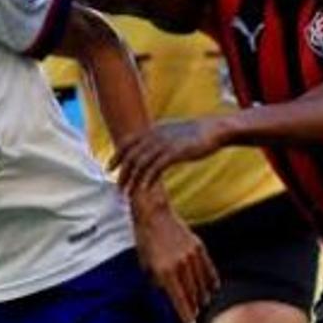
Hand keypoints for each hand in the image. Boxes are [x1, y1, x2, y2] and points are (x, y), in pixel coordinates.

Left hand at [110, 118, 226, 196]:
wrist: (213, 130)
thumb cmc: (195, 134)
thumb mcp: (172, 132)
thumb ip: (159, 138)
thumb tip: (151, 146)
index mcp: (153, 130)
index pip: (127, 142)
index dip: (116, 156)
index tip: (109, 168)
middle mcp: (155, 135)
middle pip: (131, 155)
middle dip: (122, 172)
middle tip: (118, 187)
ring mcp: (164, 143)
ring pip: (141, 163)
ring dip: (132, 179)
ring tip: (128, 193)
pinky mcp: (175, 152)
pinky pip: (156, 167)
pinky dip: (148, 179)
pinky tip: (144, 189)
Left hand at [133, 205, 219, 322]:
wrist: (154, 214)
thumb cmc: (145, 239)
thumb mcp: (145, 263)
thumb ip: (156, 280)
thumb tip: (166, 292)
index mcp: (165, 272)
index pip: (179, 300)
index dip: (186, 314)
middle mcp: (181, 266)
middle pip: (192, 293)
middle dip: (194, 306)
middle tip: (196, 314)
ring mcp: (191, 256)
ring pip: (202, 282)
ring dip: (203, 295)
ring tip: (204, 303)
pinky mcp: (198, 247)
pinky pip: (208, 268)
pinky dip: (211, 279)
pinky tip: (214, 287)